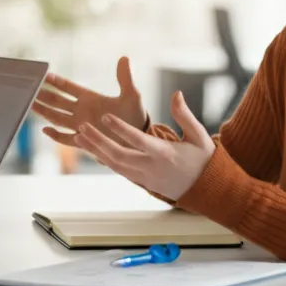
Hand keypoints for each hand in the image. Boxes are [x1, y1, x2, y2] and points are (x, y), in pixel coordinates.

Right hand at [32, 56, 145, 146]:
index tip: (43, 74)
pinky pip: (66, 138)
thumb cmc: (135, 116)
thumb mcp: (132, 96)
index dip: (56, 82)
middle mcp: (81, 110)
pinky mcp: (84, 140)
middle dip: (43, 95)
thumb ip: (125, 79)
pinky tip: (45, 130)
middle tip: (28, 88)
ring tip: (30, 104)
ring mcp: (81, 125)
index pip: (69, 88)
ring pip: (57, 117)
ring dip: (44, 111)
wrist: (139, 139)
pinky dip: (56, 135)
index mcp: (90, 98)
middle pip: (57, 101)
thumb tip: (124, 58)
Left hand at [75, 90, 215, 200]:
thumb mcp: (200, 137)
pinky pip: (118, 170)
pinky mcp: (141, 182)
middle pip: (119, 155)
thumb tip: (176, 93)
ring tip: (78, 136)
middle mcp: (151, 167)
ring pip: (114, 164)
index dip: (120, 128)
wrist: (207, 191)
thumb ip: (185, 115)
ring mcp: (144, 177)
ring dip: (95, 150)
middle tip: (82, 126)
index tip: (105, 116)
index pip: (138, 140)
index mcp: (165, 153)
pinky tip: (91, 149)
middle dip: (98, 141)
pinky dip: (104, 160)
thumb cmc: (204, 161)